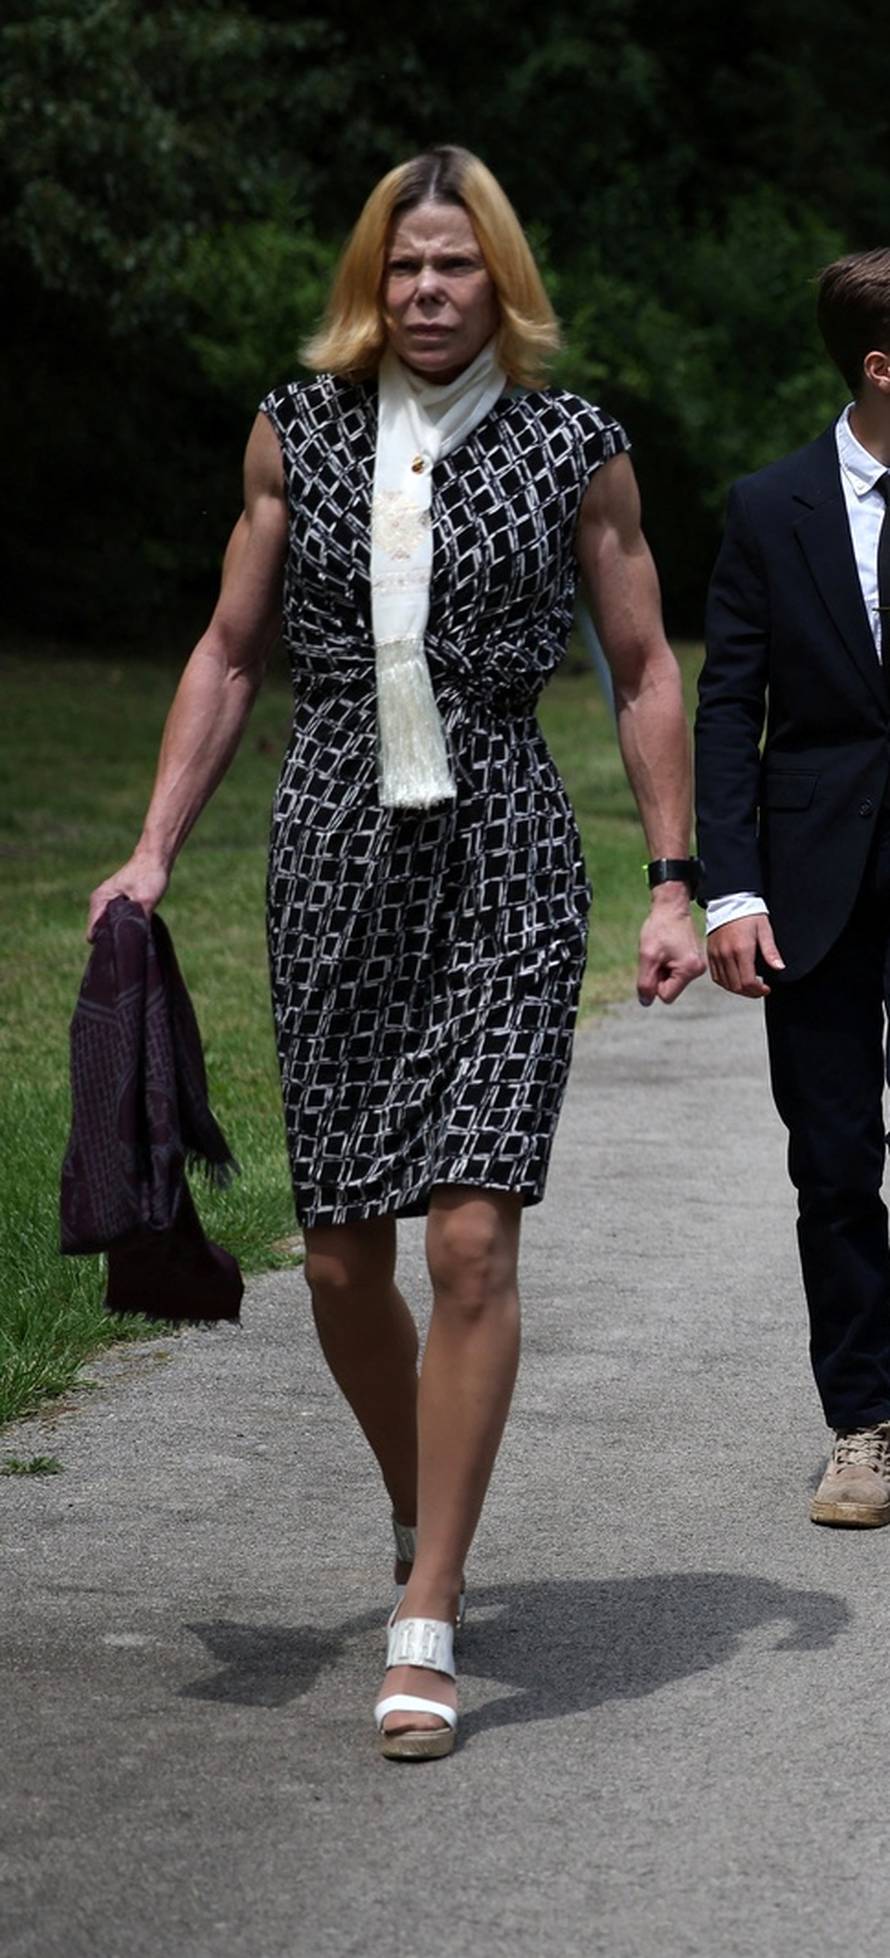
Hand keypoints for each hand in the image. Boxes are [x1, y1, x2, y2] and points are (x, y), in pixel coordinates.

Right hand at [86, 854, 169, 940]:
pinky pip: (115, 920)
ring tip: (134, 935)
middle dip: (113, 939)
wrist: (155, 857)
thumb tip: (138, 941)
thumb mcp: (146, 900)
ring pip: (108, 926)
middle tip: (130, 942)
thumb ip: (139, 920)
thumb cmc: (149, 875)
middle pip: (100, 931)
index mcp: (99, 900)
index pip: (93, 932)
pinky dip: (123, 925)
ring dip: (119, 932)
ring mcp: (106, 901)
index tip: (120, 947)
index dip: (106, 943)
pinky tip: (135, 927)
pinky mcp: (115, 902)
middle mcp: (98, 901)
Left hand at [636, 890, 706, 1004]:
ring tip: (663, 951)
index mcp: (689, 970)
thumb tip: (646, 1002)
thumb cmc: (659, 929)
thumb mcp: (647, 956)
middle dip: (659, 976)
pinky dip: (667, 965)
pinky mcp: (693, 962)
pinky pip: (675, 973)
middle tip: (658, 955)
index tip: (655, 963)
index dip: (654, 982)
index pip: (665, 996)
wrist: (671, 909)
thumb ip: (645, 982)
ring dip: (662, 970)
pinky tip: (667, 951)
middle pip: (669, 989)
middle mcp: (698, 971)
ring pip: (671, 982)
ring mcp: (697, 967)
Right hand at [707, 914, 784, 997]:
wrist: (729, 902)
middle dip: (750, 993)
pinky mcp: (711, 954)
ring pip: (726, 984)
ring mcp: (716, 955)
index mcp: (742, 949)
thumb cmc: (750, 915)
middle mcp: (726, 955)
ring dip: (739, 990)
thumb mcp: (764, 930)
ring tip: (750, 986)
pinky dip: (727, 983)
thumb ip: (771, 951)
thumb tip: (779, 968)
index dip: (758, 990)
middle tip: (760, 989)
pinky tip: (736, 980)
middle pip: (737, 986)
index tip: (767, 988)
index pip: (748, 981)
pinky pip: (716, 977)